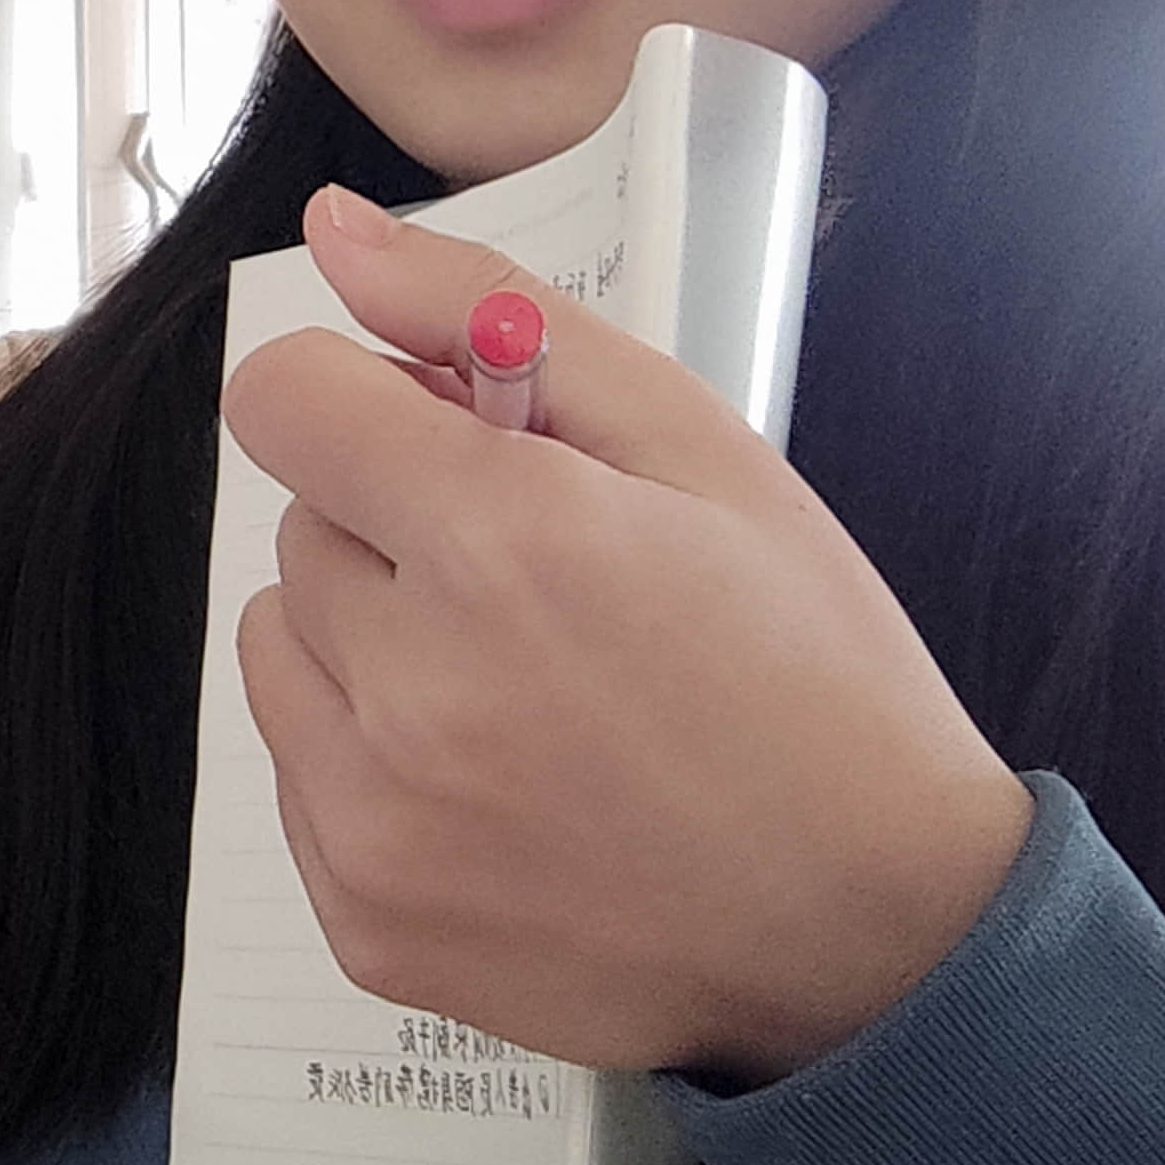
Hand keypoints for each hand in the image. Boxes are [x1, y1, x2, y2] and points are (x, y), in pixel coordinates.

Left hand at [225, 186, 1029, 1082]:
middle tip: (551, 592)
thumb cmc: (813, 676)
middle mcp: (415, 689)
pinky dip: (376, 765)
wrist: (880, 936)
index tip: (452, 444)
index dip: (371, 403)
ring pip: (284, 648)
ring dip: (373, 645)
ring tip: (527, 692)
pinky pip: (301, 778)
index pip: (284, 400)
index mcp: (504, 543)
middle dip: (401, 531)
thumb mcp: (701, 449)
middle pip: (303, 527)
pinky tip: (511, 788)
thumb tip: (334, 229)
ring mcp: (378, 823)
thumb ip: (491, 317)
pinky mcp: (364, 922)